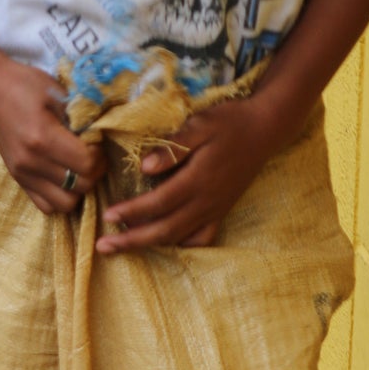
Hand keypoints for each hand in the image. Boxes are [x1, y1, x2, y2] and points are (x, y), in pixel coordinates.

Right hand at [0, 54, 104, 216]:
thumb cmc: (24, 84)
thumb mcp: (56, 92)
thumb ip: (79, 117)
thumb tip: (98, 136)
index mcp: (42, 137)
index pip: (86, 164)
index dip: (99, 155)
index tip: (96, 141)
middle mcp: (31, 161)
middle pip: (80, 186)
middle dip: (94, 171)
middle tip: (92, 154)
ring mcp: (22, 173)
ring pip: (65, 203)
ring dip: (78, 188)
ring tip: (77, 167)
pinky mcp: (16, 178)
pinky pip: (45, 206)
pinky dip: (59, 196)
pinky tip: (61, 176)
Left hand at [97, 93, 283, 253]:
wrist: (265, 129)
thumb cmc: (229, 122)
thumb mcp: (200, 124)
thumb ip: (174, 147)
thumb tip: (145, 167)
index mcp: (198, 180)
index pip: (158, 203)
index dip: (131, 212)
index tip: (107, 216)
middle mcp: (206, 201)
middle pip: (164, 230)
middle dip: (132, 241)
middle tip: (103, 246)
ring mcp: (215, 209)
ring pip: (179, 237)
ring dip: (149, 245)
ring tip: (123, 247)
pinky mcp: (222, 210)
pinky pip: (202, 238)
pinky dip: (181, 245)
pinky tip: (164, 243)